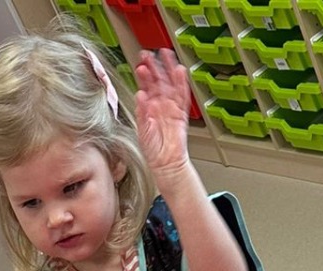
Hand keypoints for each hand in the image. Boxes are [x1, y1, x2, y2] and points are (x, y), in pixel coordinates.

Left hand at [135, 51, 193, 183]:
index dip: (144, 74)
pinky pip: (183, 96)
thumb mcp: (141, 129)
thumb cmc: (153, 150)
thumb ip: (141, 112)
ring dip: (168, 69)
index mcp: (149, 107)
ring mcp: (171, 108)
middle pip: (159, 81)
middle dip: (155, 66)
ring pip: (171, 84)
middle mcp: (160, 105)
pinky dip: (182, 84)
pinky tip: (180, 72)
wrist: (165, 164)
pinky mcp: (181, 114)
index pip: (146, 86)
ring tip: (165, 55)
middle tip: (149, 53)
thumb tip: (139, 94)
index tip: (141, 63)